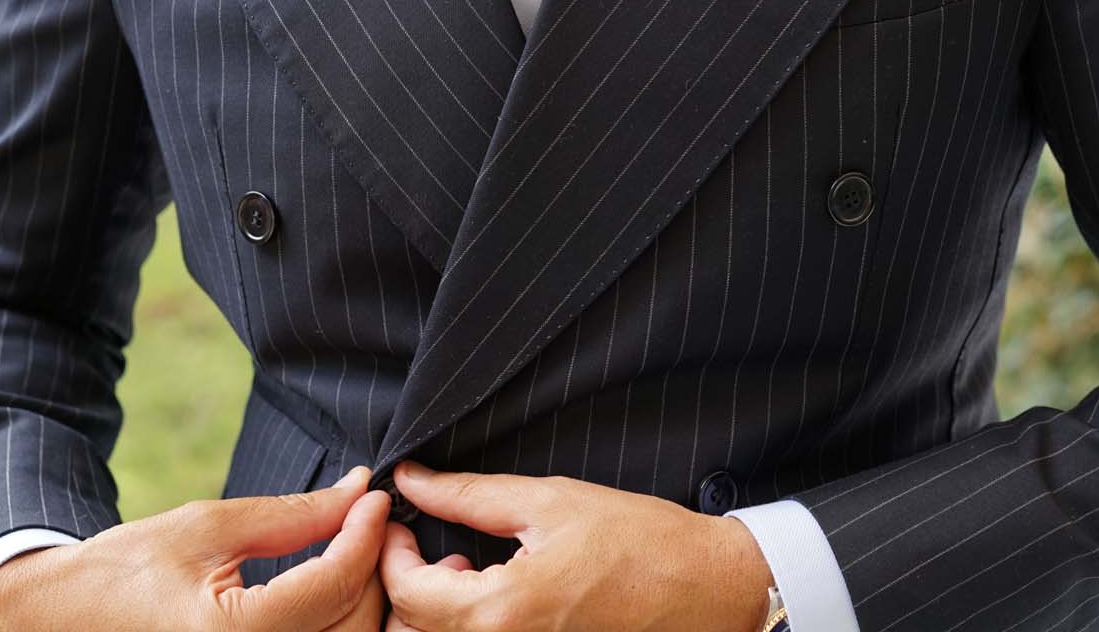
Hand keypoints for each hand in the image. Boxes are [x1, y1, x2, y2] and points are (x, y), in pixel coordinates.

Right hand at [0, 464, 388, 631]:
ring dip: (360, 601)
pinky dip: (332, 624)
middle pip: (352, 624)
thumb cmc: (125, 569)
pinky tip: (327, 592)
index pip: (333, 585)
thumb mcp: (209, 527)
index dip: (365, 533)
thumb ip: (293, 516)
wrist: (59, 619)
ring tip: (350, 553)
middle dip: (370, 568)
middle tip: (367, 522)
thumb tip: (357, 492)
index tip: (374, 496)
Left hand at [379, 461, 772, 631]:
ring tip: (470, 565)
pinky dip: (472, 623)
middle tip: (438, 541)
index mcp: (502, 611)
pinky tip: (500, 591)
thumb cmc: (641, 542)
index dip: (390, 551)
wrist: (708, 587)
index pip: (408, 592)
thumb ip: (469, 494)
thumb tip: (413, 481)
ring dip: (438, 608)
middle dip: (410, 582)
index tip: (399, 520)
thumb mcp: (548, 500)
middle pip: (416, 629)